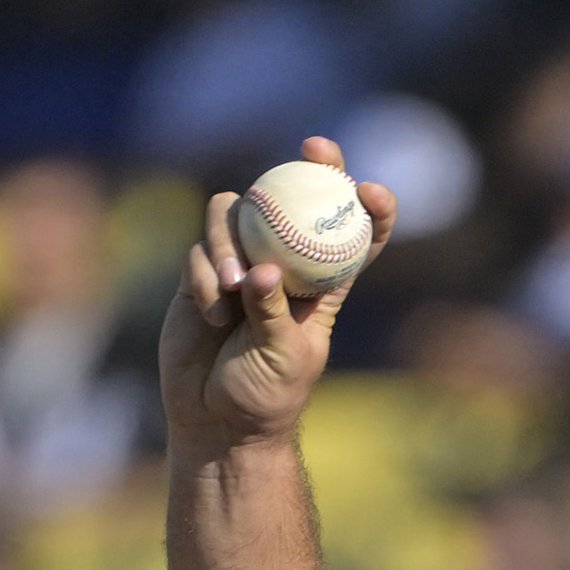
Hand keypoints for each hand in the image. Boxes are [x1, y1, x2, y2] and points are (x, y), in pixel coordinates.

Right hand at [158, 136, 394, 459]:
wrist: (215, 422)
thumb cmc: (264, 397)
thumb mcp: (282, 359)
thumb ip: (273, 313)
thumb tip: (264, 272)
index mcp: (323, 287)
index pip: (356, 237)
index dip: (370, 208)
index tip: (369, 190)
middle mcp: (283, 264)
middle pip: (297, 199)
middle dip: (311, 166)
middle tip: (313, 147)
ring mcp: (240, 264)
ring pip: (236, 214)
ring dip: (231, 241)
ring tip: (231, 291)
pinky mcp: (201, 273)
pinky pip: (199, 250)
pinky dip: (203, 276)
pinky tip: (211, 313)